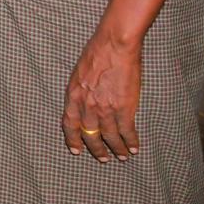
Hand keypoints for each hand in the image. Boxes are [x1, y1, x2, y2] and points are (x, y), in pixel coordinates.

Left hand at [62, 33, 141, 161]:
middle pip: (89, 135)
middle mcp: (86, 105)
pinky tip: (134, 148)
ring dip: (116, 148)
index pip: (69, 124)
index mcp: (73, 95)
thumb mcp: (79, 72)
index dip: (73, 139)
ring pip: (109, 136)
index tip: (76, 150)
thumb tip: (84, 101)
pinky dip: (130, 141)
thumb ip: (80, 89)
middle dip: (96, 149)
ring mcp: (105, 109)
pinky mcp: (123, 108)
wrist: (114, 45)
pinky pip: (126, 131)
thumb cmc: (97, 52)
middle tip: (103, 158)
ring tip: (121, 156)